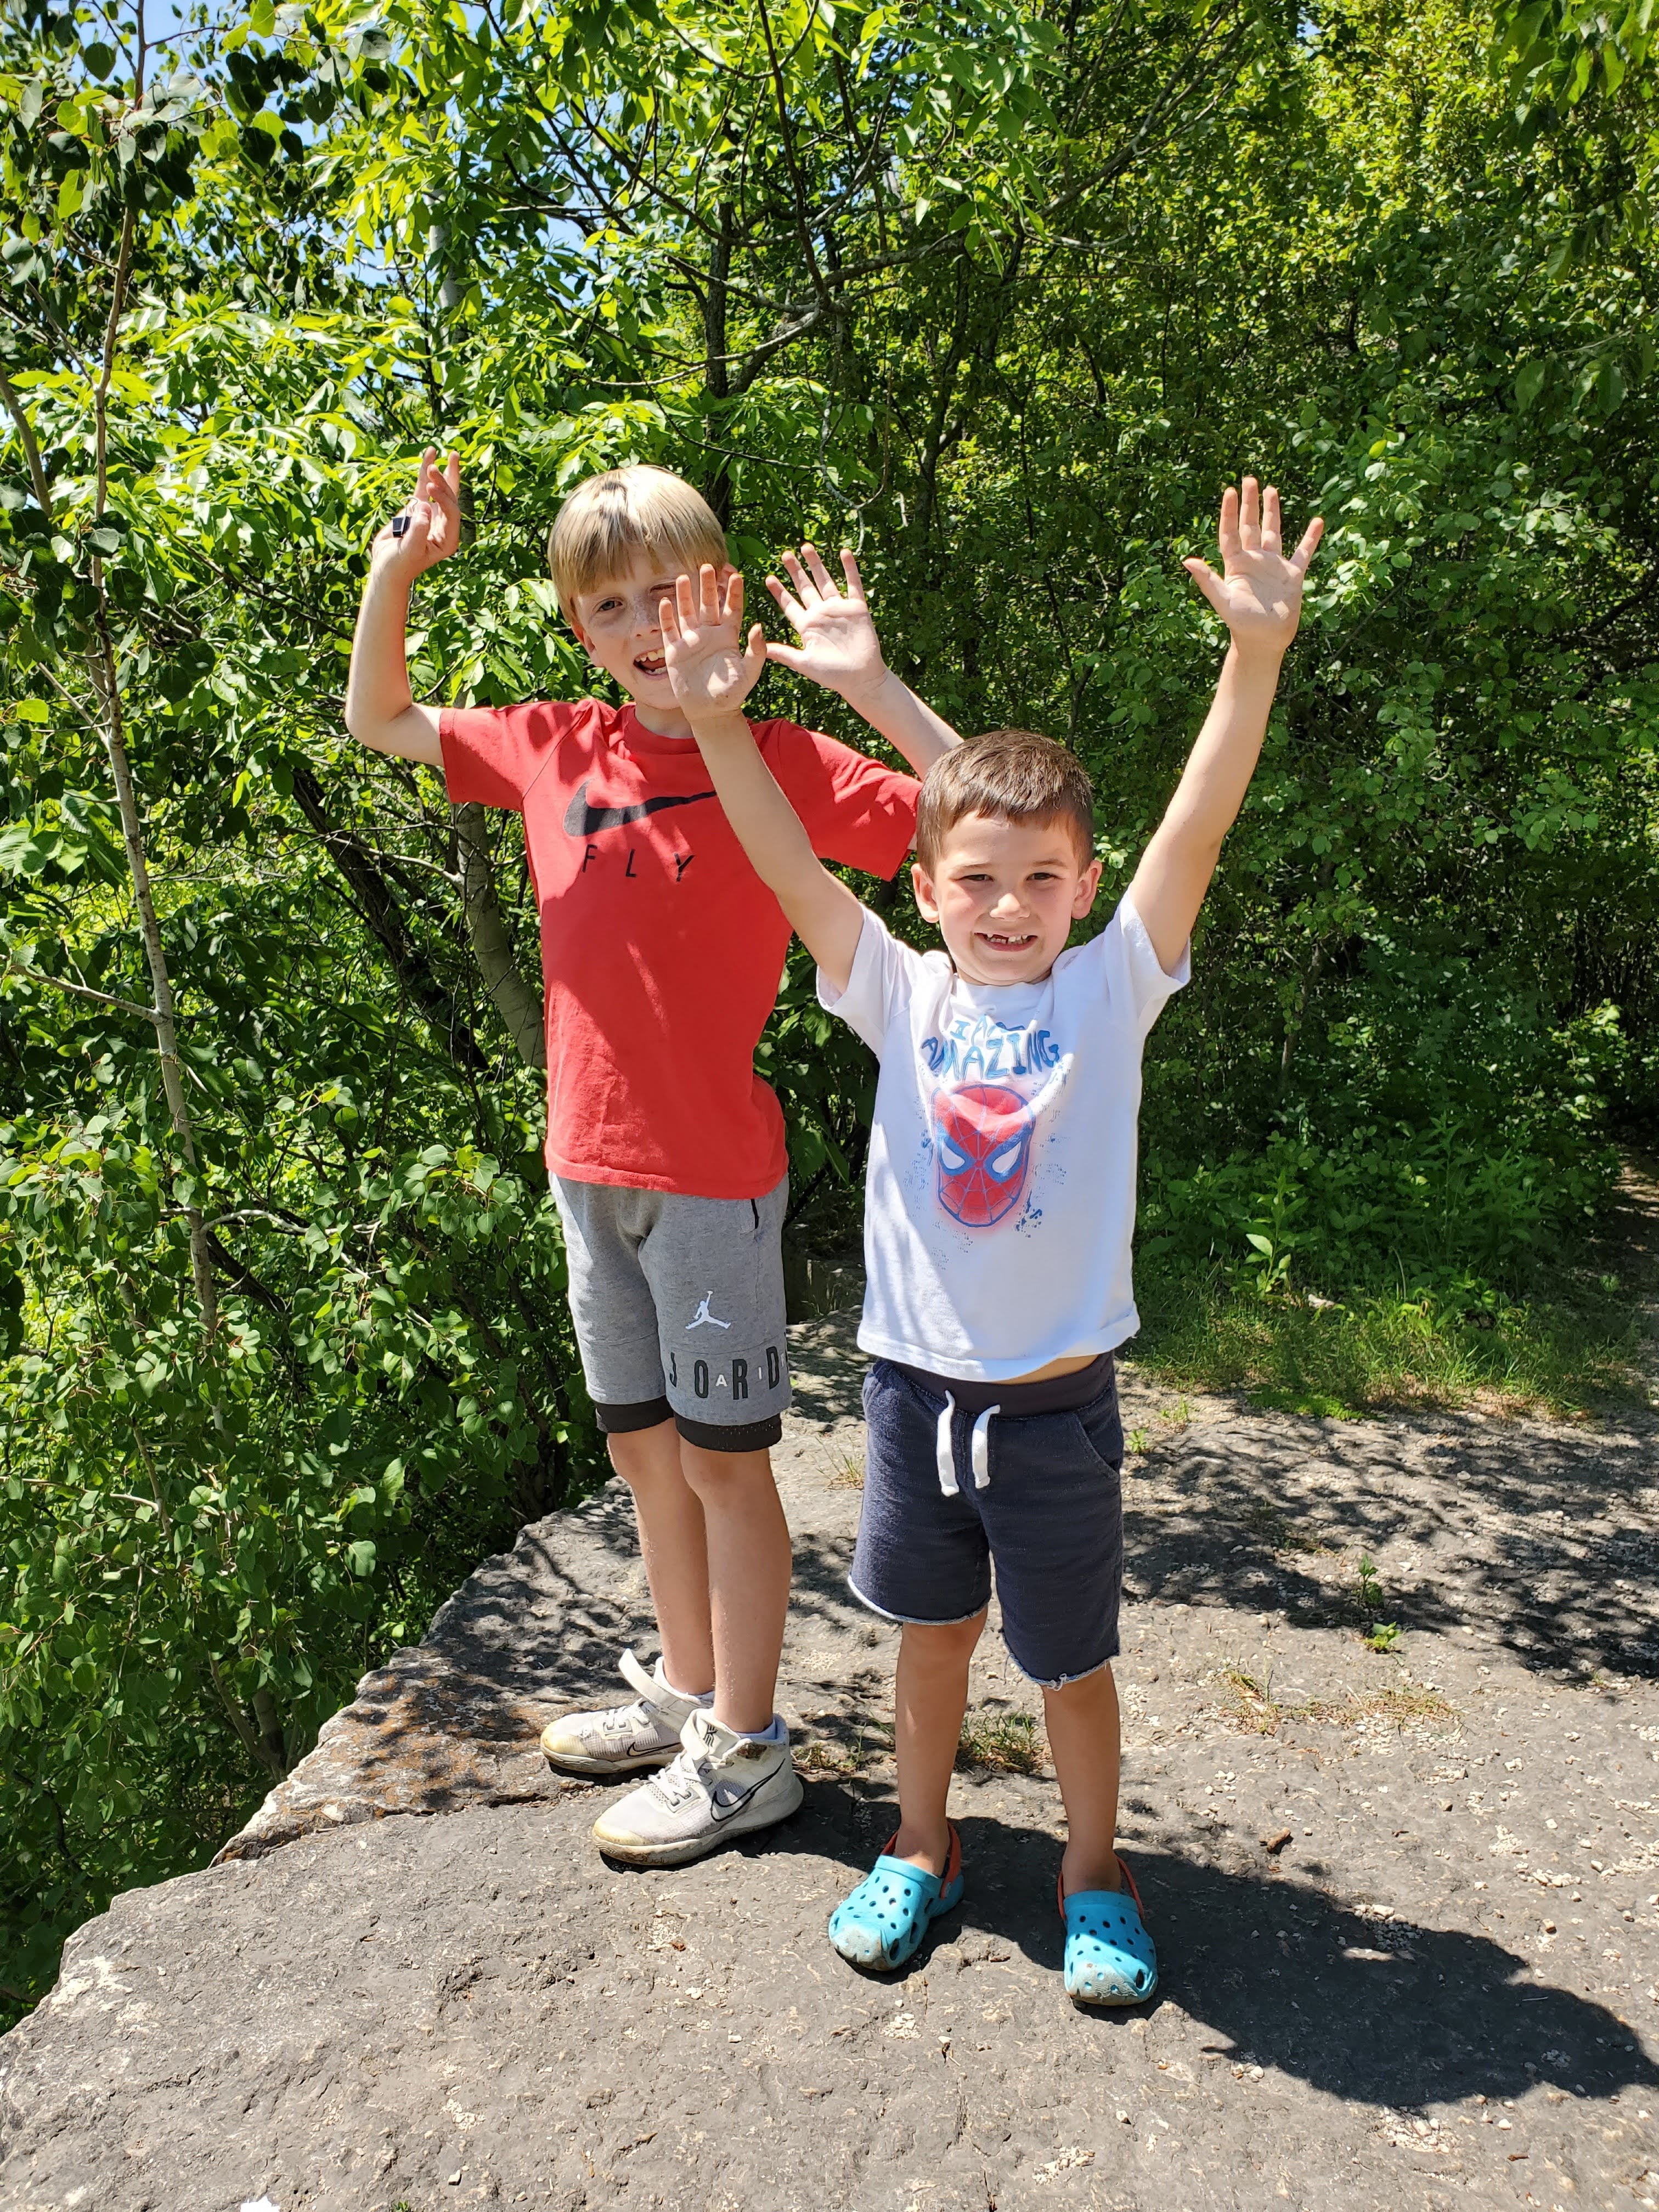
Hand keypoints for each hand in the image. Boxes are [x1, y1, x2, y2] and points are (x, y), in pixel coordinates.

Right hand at [368, 447, 461, 584]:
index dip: (443, 499)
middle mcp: (443, 526)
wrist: (386, 567)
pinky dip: (425, 472)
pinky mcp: (417, 509)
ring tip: (449, 452)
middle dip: (447, 480)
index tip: (429, 488)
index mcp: (448, 540)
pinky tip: (430, 455)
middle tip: (446, 460)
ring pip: (439, 490)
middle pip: (451, 498)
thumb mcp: (408, 551)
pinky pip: (423, 487)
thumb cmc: (399, 565)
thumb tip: (424, 507)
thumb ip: (417, 531)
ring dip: (442, 472)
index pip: (452, 514)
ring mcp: (431, 516)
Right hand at [659, 564, 766, 723]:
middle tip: (708, 566)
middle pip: (708, 604)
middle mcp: (709, 634)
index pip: (732, 608)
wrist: (711, 711)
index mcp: (728, 636)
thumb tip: (758, 626)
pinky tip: (665, 601)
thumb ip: (756, 651)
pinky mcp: (675, 651)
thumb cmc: (733, 693)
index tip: (736, 574)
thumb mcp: (750, 672)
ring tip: (683, 576)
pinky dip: (667, 617)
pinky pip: (669, 630)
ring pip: (687, 612)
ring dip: (685, 595)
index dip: (733, 592)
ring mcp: (691, 641)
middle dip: (708, 586)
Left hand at [763, 544, 888, 704]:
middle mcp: (821, 614)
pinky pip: (853, 585)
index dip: (779, 592)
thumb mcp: (803, 663)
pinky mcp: (857, 609)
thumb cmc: (832, 675)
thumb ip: (783, 653)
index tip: (768, 578)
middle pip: (805, 587)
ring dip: (816, 564)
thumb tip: (760, 648)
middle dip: (795, 571)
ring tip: (806, 547)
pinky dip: (849, 569)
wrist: (860, 679)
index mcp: (807, 626)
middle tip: (785, 555)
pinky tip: (843, 552)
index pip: (790, 605)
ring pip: (825, 581)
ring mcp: (839, 609)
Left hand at [1182, 478, 1322, 660]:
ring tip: (1271, 490)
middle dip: (1250, 504)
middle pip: (1251, 525)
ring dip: (1272, 511)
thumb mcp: (1223, 601)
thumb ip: (1207, 580)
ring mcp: (1273, 566)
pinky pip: (1303, 551)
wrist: (1264, 641)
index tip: (1229, 491)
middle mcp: (1254, 561)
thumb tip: (1187, 561)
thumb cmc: (1241, 624)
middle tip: (1249, 479)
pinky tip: (1317, 521)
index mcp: (1236, 565)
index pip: (1231, 533)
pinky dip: (1310, 538)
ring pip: (1273, 532)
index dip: (1229, 513)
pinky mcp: (1292, 574)